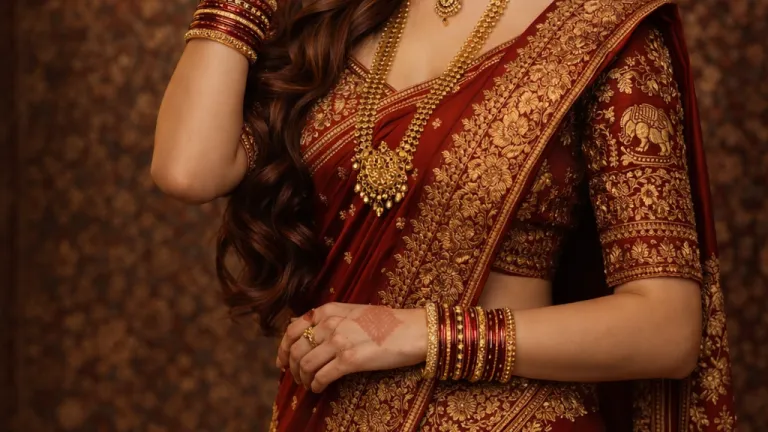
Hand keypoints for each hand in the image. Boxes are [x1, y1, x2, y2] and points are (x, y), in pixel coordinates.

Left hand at [276, 302, 426, 392]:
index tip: (281, 361)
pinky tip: (318, 389)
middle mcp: (330, 323)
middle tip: (296, 377)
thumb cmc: (387, 322)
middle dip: (292, 367)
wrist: (413, 329)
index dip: (282, 348)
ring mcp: (339, 341)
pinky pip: (322, 376)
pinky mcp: (350, 360)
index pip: (293, 329)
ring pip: (306, 364)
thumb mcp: (352, 311)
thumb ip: (328, 318)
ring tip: (309, 384)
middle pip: (296, 350)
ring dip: (303, 378)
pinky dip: (316, 385)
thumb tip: (301, 327)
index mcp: (329, 310)